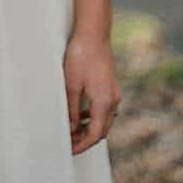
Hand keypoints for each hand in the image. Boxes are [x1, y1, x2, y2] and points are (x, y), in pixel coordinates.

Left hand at [63, 32, 121, 154]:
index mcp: (104, 101)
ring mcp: (113, 92)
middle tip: (69, 143)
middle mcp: (113, 99)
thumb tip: (71, 128)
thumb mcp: (72, 84)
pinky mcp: (110, 85)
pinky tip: (80, 114)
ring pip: (103, 119)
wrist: (94, 32)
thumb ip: (72, 109)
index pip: (95, 134)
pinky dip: (93, 116)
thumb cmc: (81, 55)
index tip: (70, 149)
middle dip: (86, 139)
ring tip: (72, 131)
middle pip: (102, 129)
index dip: (82, 144)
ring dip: (89, 128)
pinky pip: (103, 108)